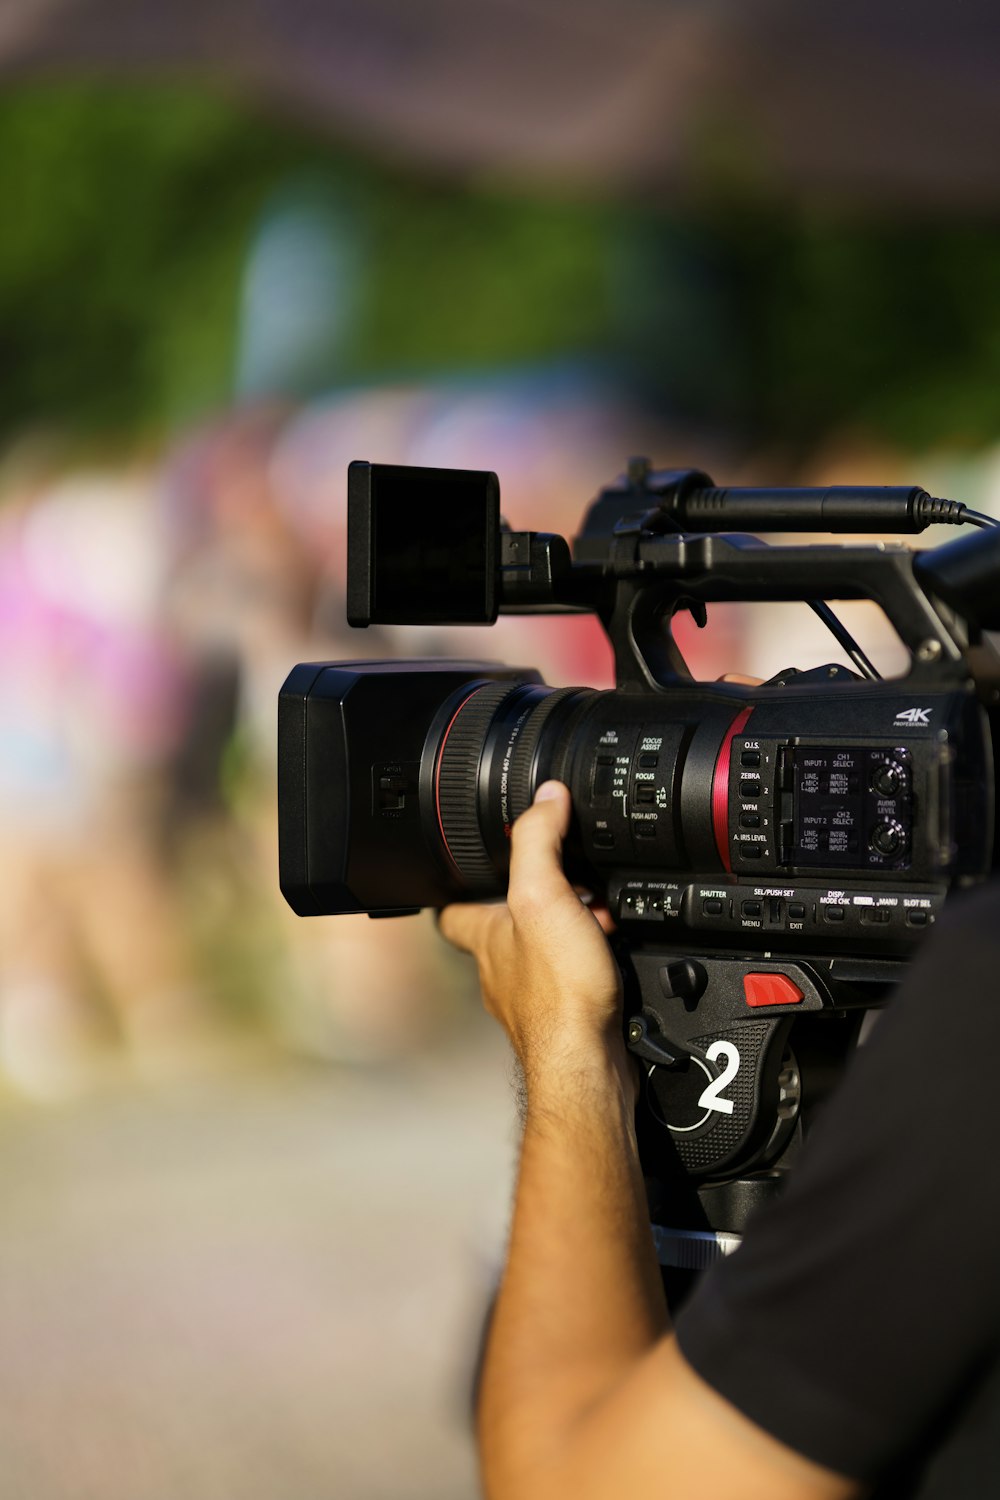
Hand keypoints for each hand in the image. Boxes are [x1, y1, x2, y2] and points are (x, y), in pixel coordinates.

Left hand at [438, 782, 625, 1084]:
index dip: (457, 884)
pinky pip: (573, 977)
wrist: (590, 1065)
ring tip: (599, 914)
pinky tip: (613, 956)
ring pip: (543, 951)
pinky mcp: (565, 1016)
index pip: (451, 906)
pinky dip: (591, 961)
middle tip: (568, 882)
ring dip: (569, 930)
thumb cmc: (558, 996)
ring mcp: (532, 996)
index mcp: (485, 935)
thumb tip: (546, 797)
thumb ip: (539, 842)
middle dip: (536, 900)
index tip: (468, 864)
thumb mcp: (543, 897)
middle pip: (505, 925)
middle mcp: (501, 967)